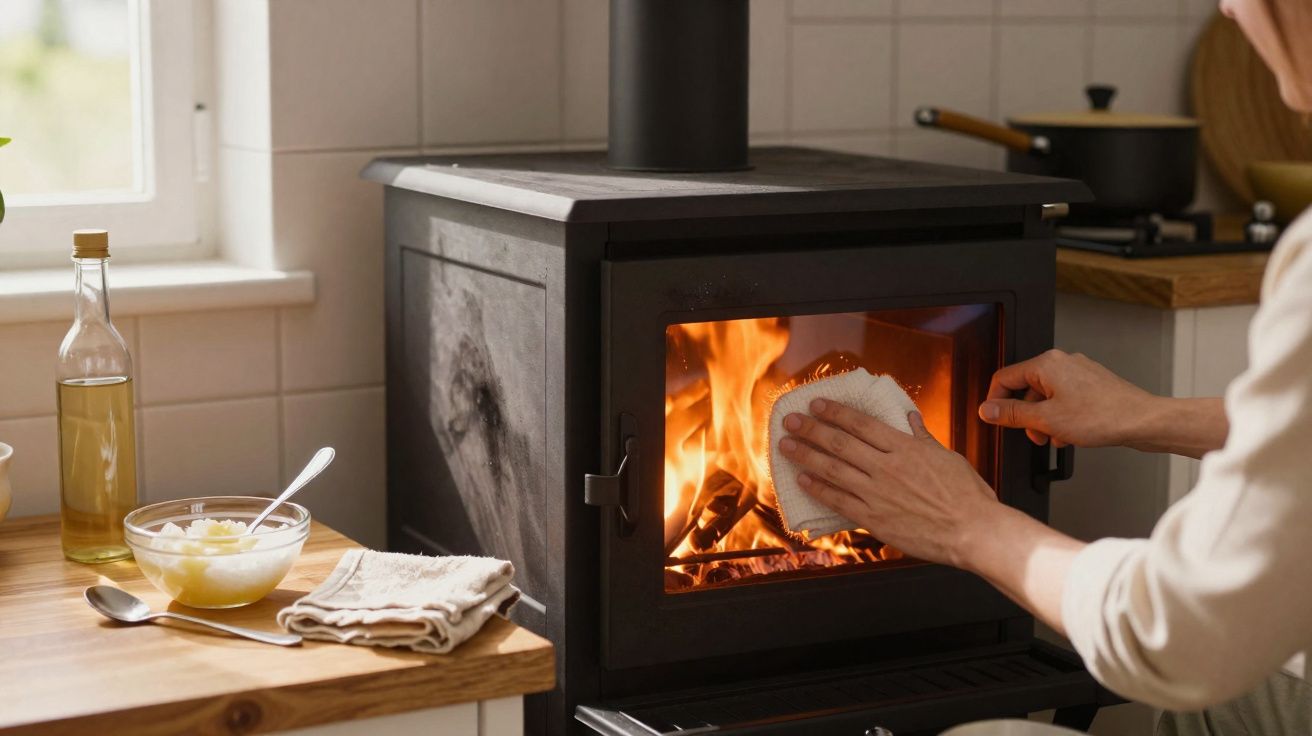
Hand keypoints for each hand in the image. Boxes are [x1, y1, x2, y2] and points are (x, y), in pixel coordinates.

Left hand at [777, 399, 1001, 567]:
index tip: (815, 404)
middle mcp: (886, 467)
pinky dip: (818, 489)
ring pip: (833, 469)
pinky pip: (839, 500)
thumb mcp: (947, 457)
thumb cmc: (967, 495)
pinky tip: (802, 480)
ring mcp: (877, 493)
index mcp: (904, 447)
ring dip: (805, 455)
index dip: (834, 412)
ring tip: (785, 446)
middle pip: (840, 443)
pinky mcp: (874, 518)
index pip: (861, 423)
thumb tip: (909, 418)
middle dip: (811, 429)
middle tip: (789, 421)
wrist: (974, 531)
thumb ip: (923, 437)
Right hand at [978, 349, 1152, 447]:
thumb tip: (987, 410)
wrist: (1143, 421)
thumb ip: (1012, 414)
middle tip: (1032, 435)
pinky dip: (1062, 416)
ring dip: (1045, 419)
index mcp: (1046, 364)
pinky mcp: (1091, 383)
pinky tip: (1070, 434)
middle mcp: (1062, 362)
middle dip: (1026, 415)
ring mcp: (1078, 372)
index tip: (994, 419)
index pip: (1004, 378)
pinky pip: (1065, 398)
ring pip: (1046, 396)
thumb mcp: (1046, 419)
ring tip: (1054, 438)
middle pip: (1026, 388)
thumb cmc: (1103, 416)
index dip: (995, 401)